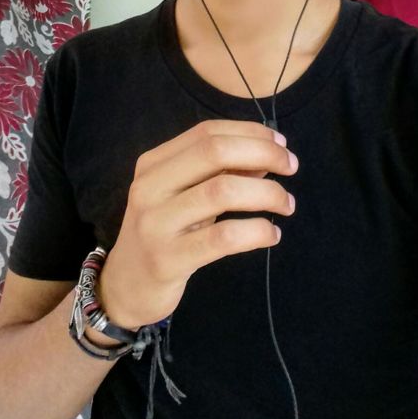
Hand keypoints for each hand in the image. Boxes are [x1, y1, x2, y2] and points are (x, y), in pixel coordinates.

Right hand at [98, 119, 297, 329]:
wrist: (126, 286)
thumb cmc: (165, 232)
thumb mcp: (185, 195)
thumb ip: (219, 172)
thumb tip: (268, 155)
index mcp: (154, 163)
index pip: (207, 133)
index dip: (249, 132)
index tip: (281, 142)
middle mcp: (149, 186)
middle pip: (213, 152)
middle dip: (262, 152)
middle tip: (291, 166)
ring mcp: (155, 223)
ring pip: (222, 191)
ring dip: (266, 193)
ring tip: (287, 204)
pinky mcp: (167, 259)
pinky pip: (223, 237)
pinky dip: (256, 232)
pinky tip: (272, 235)